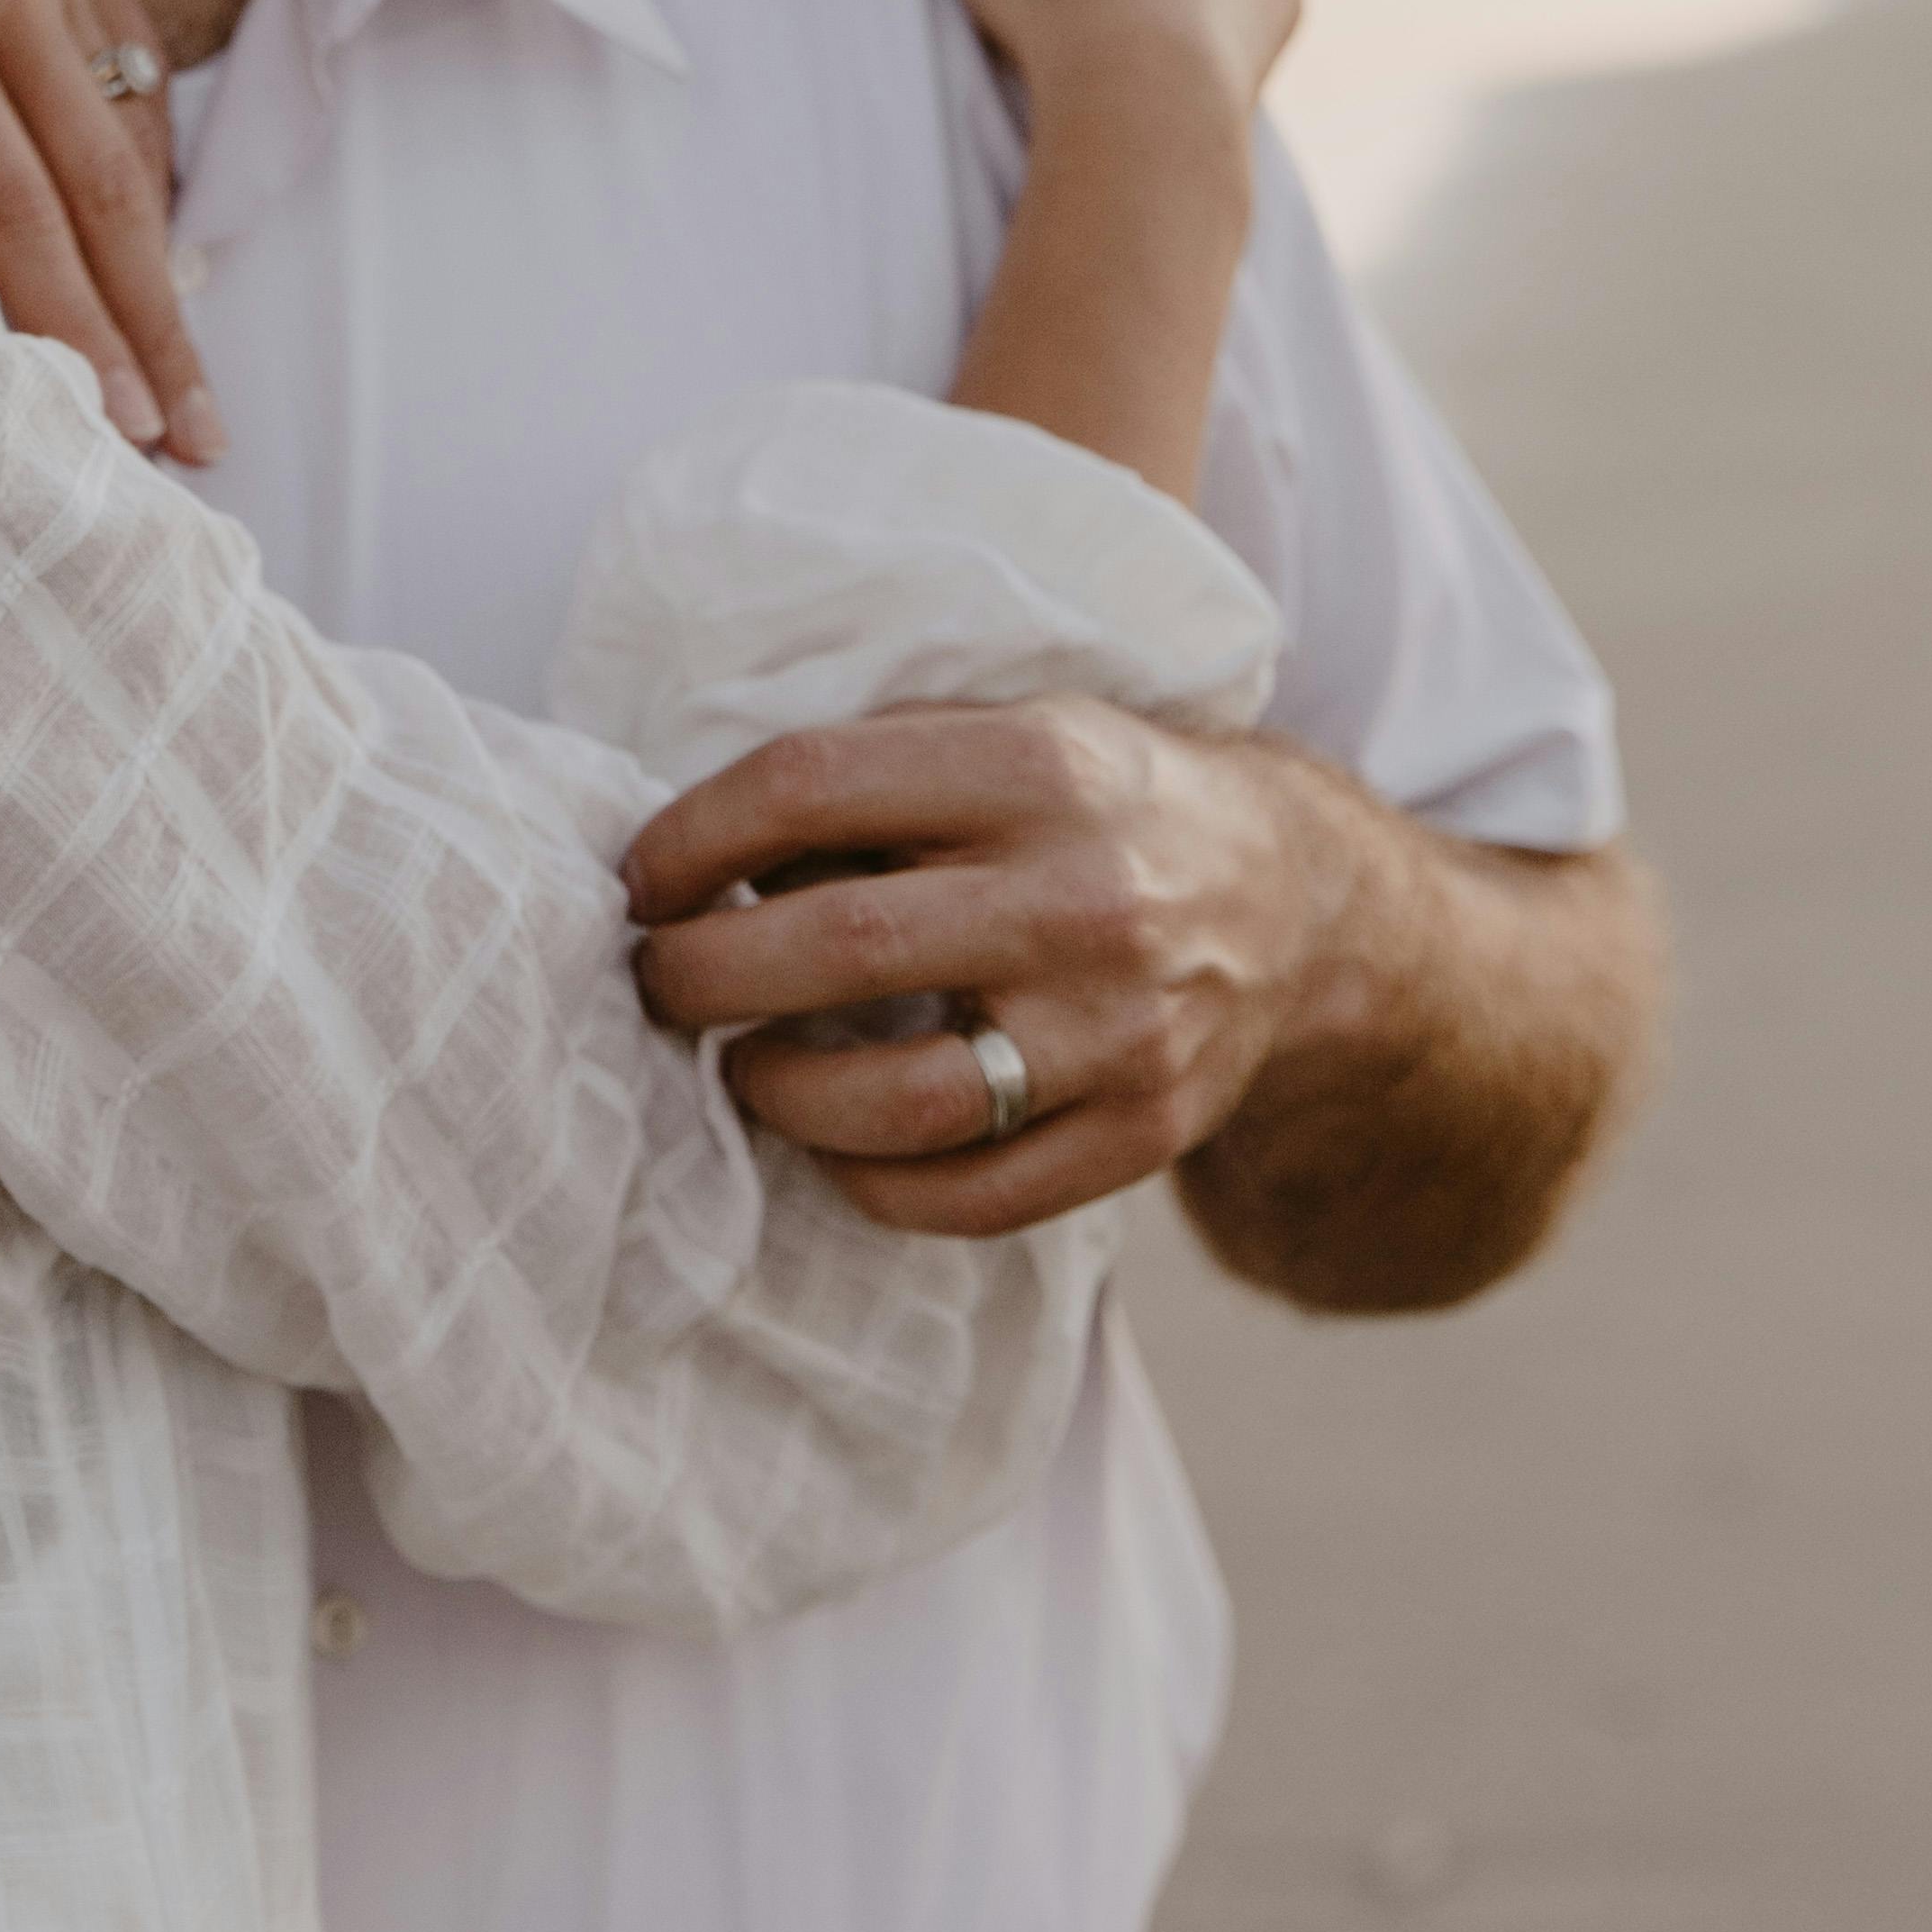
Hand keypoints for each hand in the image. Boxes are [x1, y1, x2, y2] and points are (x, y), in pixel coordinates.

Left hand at [0, 0, 222, 462]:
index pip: (12, 210)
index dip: (68, 325)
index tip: (116, 426)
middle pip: (104, 196)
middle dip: (152, 333)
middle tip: (196, 447)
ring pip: (135, 141)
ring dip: (166, 272)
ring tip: (189, 385)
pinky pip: (136, 73)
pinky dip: (152, 172)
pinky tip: (158, 255)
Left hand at [623, 696, 1352, 1229]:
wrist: (1290, 895)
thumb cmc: (1096, 806)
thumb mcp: (1005, 733)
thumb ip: (871, 778)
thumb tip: (696, 862)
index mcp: (1038, 767)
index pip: (811, 787)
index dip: (693, 836)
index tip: (641, 879)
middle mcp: (1087, 898)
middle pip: (836, 949)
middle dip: (702, 974)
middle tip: (656, 982)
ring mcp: (1122, 1030)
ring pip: (900, 1100)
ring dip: (778, 1092)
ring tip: (742, 1066)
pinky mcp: (1144, 1133)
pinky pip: (969, 1197)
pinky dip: (869, 1182)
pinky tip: (832, 1139)